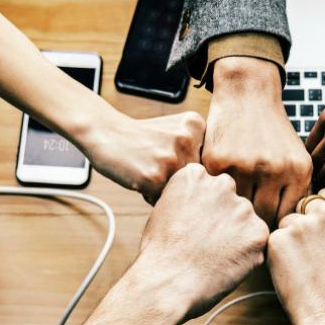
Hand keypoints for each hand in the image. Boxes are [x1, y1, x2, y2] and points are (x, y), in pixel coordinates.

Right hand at [85, 112, 205, 202]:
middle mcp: (187, 139)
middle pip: (197, 178)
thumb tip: (219, 186)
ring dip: (166, 189)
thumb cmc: (141, 137)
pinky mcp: (155, 177)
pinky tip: (140, 177)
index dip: (189, 166)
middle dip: (179, 179)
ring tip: (148, 170)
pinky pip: (163, 199)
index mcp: (196, 124)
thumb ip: (198, 148)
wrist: (105, 133)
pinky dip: (151, 195)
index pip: (209, 162)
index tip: (170, 156)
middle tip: (156, 164)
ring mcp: (171, 158)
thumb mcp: (175, 129)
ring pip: (182, 190)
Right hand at [131, 163, 270, 318]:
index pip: (210, 187)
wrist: (167, 283)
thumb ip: (189, 198)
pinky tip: (224, 265)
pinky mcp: (258, 233)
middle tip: (205, 244)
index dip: (202, 210)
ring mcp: (243, 208)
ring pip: (245, 222)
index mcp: (195, 175)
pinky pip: (256, 242)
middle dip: (223, 220)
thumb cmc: (160, 252)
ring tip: (213, 257)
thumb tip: (204, 203)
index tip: (192, 227)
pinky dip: (246, 255)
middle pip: (231, 201)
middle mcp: (222, 184)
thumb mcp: (164, 209)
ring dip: (236, 237)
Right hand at [203, 57, 311, 226]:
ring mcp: (244, 165)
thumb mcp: (296, 158)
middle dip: (255, 224)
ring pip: (238, 209)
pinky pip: (217, 193)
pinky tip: (217, 197)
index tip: (267, 229)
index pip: (287, 218)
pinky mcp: (217, 162)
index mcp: (297, 170)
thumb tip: (289, 232)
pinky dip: (217, 197)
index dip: (277, 227)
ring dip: (234, 213)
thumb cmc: (272, 132)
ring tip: (231, 215)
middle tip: (247, 226)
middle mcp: (273, 169)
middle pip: (263, 219)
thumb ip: (295, 192)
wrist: (248, 94)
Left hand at [268, 188, 324, 324]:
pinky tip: (293, 270)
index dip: (318, 212)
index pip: (324, 194)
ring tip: (305, 265)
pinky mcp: (280, 238)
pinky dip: (277, 253)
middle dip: (302, 223)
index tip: (321, 231)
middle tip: (313, 253)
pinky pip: (273, 239)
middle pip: (303, 205)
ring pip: (286, 222)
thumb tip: (316, 204)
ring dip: (289, 239)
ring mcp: (302, 224)